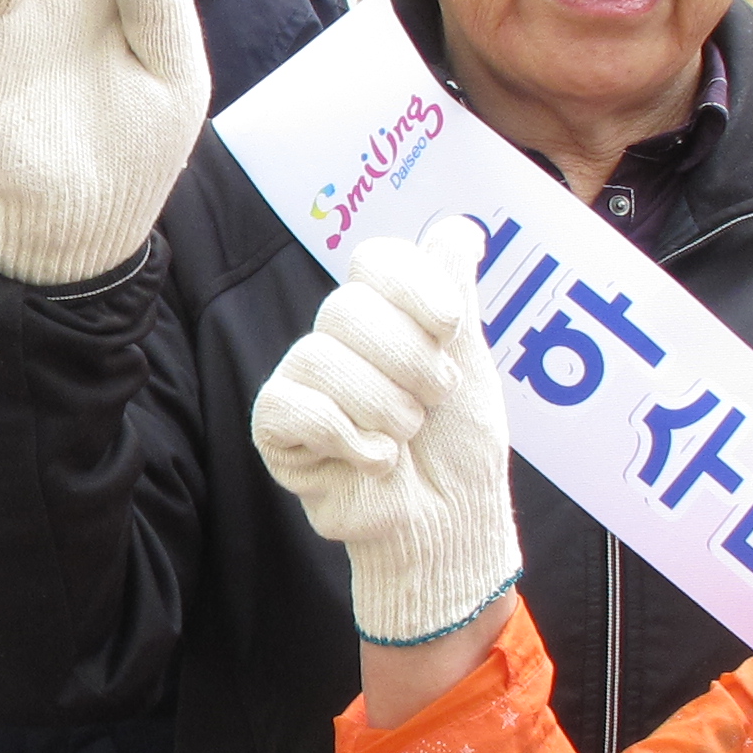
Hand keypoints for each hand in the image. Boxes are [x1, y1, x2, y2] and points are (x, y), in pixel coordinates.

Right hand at [249, 224, 521, 644]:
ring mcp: (303, 379)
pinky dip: (349, 437)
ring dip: (386, 409)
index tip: (449, 326)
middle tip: (433, 402)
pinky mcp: (278, 426)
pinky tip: (375, 460)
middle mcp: (339, 338)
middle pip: (349, 306)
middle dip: (409, 363)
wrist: (448, 523)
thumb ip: (457, 297)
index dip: (413, 286)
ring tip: (405, 438)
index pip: (376, 261)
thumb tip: (459, 229)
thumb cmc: (459, 450)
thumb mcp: (474, 365)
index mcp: (386, 314)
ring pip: (324, 358)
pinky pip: (296, 405)